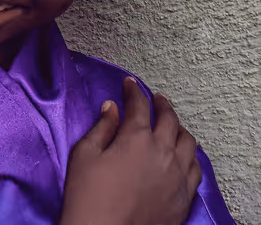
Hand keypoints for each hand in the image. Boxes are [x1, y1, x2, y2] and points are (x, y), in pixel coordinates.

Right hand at [60, 77, 201, 224]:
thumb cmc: (88, 196)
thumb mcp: (84, 155)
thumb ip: (101, 127)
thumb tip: (112, 107)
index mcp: (136, 138)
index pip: (138, 105)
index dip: (133, 91)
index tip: (129, 84)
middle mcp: (162, 152)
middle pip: (169, 119)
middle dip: (161, 104)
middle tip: (154, 98)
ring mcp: (176, 176)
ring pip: (188, 142)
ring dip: (178, 127)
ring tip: (171, 124)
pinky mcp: (183, 197)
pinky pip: (196, 168)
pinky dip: (189, 155)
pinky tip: (182, 154)